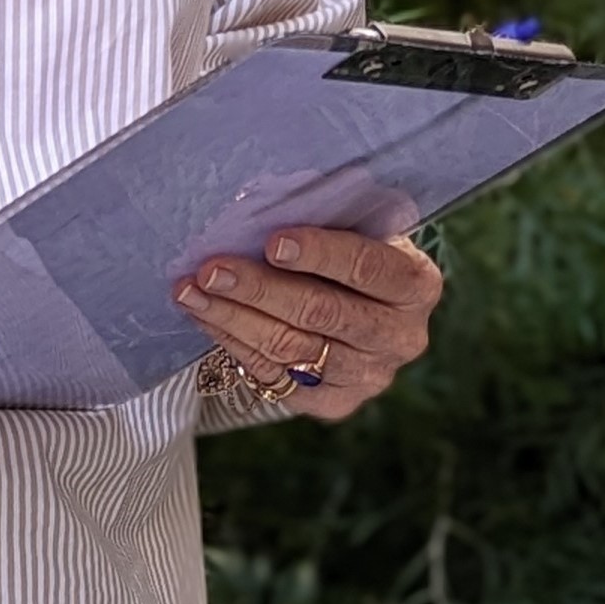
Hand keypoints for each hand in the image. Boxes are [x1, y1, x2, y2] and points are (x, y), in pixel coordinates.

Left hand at [173, 227, 441, 421]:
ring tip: (189, 290)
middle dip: (260, 288)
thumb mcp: (351, 223)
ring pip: (292, 347)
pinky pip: (275, 374)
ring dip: (232, 316)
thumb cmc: (344, 244)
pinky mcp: (335, 403)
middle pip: (322, 312)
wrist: (352, 299)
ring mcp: (370, 375)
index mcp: (415, 283)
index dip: (320, 253)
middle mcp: (400, 336)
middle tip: (211, 268)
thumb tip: (259, 200)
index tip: (272, 242)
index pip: (367, 266)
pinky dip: (233, 341)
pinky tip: (203, 314)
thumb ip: (323, 214)